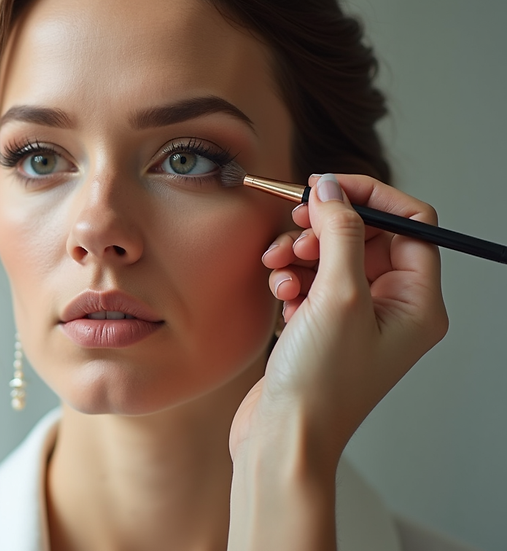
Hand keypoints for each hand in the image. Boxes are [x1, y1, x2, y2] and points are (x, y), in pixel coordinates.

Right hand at [230, 173, 448, 462]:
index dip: (368, 198)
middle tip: (294, 227)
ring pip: (332, 258)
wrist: (283, 436)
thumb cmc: (320, 382)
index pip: (410, 223)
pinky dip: (292, 279)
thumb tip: (332, 188)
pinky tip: (278, 294)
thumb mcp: (337, 296)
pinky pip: (312, 282)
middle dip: (325, 228)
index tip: (324, 187)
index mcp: (418, 303)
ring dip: (300, 253)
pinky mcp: (324, 329)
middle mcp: (394, 309)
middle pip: (366, 237)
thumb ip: (339, 233)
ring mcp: (358, 320)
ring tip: (277, 266)